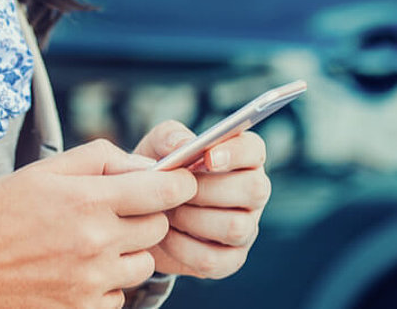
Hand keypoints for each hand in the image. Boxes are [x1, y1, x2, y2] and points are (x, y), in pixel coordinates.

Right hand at [0, 139, 196, 307]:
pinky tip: (79, 269)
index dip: (179, 184)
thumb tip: (148, 166)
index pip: (164, 192)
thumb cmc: (4, 208)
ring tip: (95, 242)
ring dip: (130, 252)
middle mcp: (97, 243)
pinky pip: (119, 296)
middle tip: (117, 212)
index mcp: (90, 201)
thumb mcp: (48, 169)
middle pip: (158, 228)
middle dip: (147, 216)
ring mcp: (90, 281)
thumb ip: (104, 159)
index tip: (179, 182)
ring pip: (144, 264)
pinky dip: (108, 283)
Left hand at [134, 120, 270, 278]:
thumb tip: (184, 145)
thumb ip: (170, 137)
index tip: (208, 157)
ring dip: (193, 219)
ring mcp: (246, 228)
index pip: (254, 150)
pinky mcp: (230, 259)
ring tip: (168, 212)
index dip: (236, 153)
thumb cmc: (160, 171)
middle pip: (254, 189)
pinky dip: (183, 248)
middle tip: (176, 190)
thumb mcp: (157, 146)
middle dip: (209, 190)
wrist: (142, 214)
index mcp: (242, 158)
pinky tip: (165, 235)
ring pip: (236, 227)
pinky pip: (214, 259)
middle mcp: (253, 192)